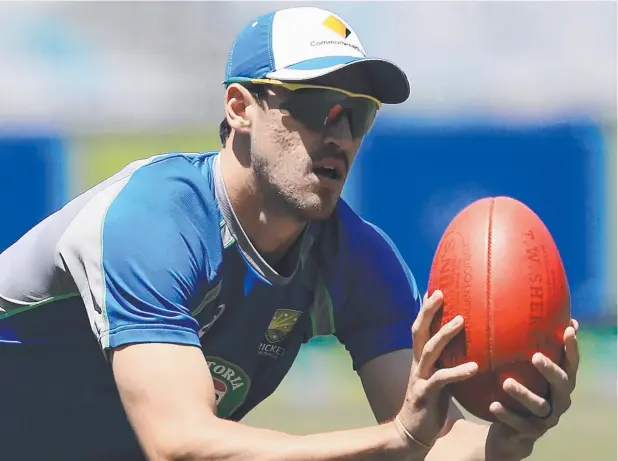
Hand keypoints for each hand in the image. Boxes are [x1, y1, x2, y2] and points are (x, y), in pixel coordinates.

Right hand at [396, 290, 478, 449]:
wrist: (413, 432)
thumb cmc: (431, 404)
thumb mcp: (438, 379)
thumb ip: (448, 363)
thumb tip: (471, 350)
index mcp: (420, 359)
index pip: (420, 328)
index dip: (426, 309)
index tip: (435, 288)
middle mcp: (417, 364)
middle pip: (419, 331)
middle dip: (428, 311)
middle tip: (441, 293)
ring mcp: (420, 378)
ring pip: (430, 350)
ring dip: (444, 334)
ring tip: (461, 321)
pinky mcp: (425, 395)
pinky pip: (441, 379)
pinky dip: (457, 371)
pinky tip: (474, 367)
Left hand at [485, 318, 579, 459]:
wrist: (512, 430)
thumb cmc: (521, 388)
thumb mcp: (525, 369)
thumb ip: (529, 346)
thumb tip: (523, 309)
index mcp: (560, 381)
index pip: (571, 362)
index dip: (572, 347)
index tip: (569, 329)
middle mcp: (559, 399)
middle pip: (562, 383)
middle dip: (550, 370)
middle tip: (535, 356)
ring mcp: (546, 417)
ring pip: (539, 406)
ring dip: (523, 394)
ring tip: (506, 383)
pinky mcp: (530, 432)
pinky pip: (519, 424)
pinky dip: (507, 415)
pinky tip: (493, 405)